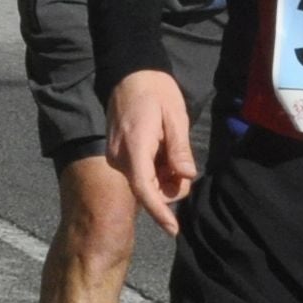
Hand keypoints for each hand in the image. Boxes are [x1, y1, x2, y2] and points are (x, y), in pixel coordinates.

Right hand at [106, 69, 197, 234]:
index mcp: (135, 147)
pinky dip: (155, 169)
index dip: (160, 211)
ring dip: (163, 176)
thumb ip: (179, 149)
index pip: (145, 189)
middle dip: (171, 185)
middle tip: (183, 162)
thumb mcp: (176, 117)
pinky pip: (139, 173)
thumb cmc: (156, 91)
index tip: (173, 229)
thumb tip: (187, 177)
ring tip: (170, 148)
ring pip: (145, 182)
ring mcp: (116, 157)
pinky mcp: (117, 155)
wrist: (131, 73)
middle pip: (149, 189)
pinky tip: (161, 149)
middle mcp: (119, 157)